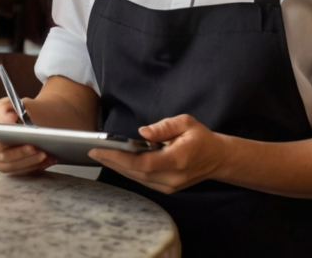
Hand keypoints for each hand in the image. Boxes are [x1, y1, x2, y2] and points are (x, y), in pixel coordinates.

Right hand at [0, 97, 56, 174]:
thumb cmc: (28, 111)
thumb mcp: (20, 103)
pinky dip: (35, 166)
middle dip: (18, 151)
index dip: (0, 132)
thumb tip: (10, 117)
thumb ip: (9, 106)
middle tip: (34, 146)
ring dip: (28, 161)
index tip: (16, 127)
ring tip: (44, 154)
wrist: (42, 119)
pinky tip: (49, 159)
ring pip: (9, 166)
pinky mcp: (12, 167)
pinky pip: (20, 172)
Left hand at [89, 114, 224, 193]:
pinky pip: (143, 181)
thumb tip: (142, 132)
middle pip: (136, 173)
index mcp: (177, 159)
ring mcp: (170, 186)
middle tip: (93, 152)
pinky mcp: (168, 188)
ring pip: (138, 179)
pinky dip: (128, 171)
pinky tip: (118, 162)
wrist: (218, 159)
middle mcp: (172, 177)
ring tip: (101, 155)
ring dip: (118, 168)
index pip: (143, 162)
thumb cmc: (201, 137)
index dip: (119, 158)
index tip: (100, 149)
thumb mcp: (186, 122)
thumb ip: (164, 127)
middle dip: (113, 162)